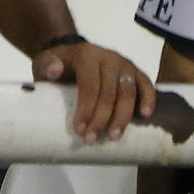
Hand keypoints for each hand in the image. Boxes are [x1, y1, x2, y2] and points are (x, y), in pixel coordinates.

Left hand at [36, 39, 154, 141]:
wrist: (72, 54)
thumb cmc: (58, 64)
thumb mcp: (45, 62)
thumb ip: (47, 65)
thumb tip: (54, 71)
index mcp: (87, 54)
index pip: (90, 85)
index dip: (87, 109)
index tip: (80, 130)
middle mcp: (109, 57)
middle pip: (110, 91)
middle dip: (102, 118)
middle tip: (91, 139)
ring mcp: (125, 64)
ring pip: (128, 91)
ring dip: (123, 116)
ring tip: (114, 136)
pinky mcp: (136, 71)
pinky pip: (146, 84)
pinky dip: (148, 99)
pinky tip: (145, 116)